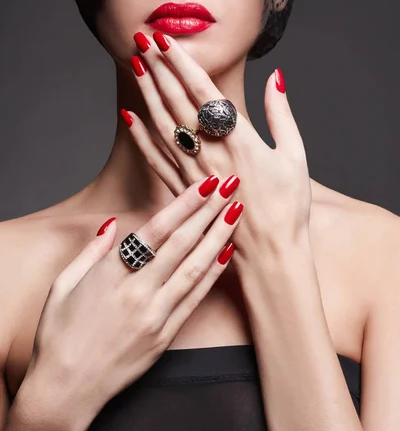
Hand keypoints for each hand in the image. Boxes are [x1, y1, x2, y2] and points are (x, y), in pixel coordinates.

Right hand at [25, 176, 241, 429]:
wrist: (65, 390)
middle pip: (182, 244)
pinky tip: (226, 253)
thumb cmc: (58, 336)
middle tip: (231, 186)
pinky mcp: (165, 335)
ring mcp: (155, 315)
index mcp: (110, 275)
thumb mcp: (63, 285)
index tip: (205, 184)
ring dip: (218, 237)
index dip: (184, 204)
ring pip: (195, 268)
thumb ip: (91, 252)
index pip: (156, 230)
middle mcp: (137, 292)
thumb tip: (111, 225)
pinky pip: (195, 299)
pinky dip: (213, 274)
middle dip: (209, 211)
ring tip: (237, 212)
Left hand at [123, 31, 311, 266]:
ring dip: (147, 92)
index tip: (165, 40)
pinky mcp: (182, 191)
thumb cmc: (287, 207)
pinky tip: (129, 116)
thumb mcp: (294, 155)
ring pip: (162, 124)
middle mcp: (210, 152)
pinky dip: (140, 135)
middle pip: (177, 101)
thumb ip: (281, 113)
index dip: (181, 63)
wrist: (270, 255)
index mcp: (239, 140)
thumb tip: (276, 76)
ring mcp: (192, 172)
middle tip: (141, 39)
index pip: (203, 91)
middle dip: (158, 67)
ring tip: (135, 65)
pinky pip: (155, 158)